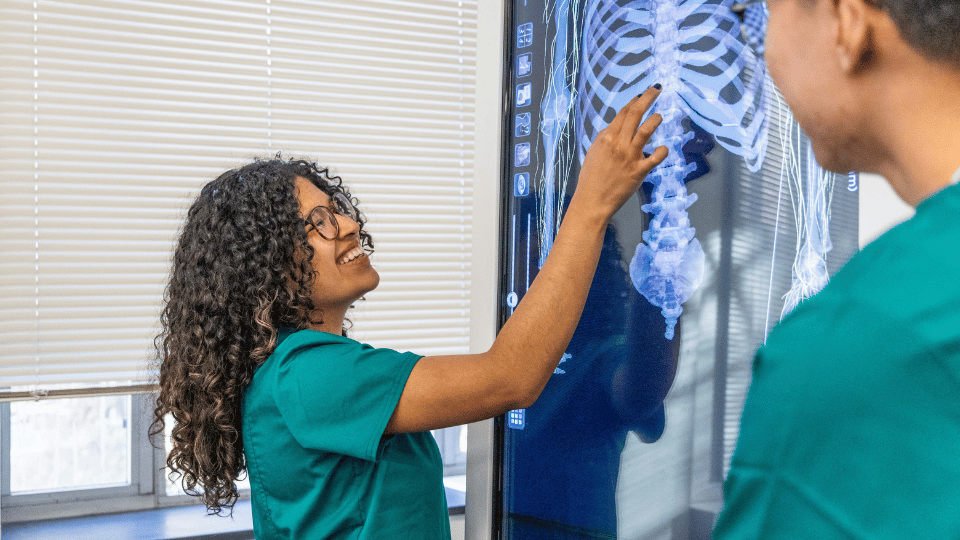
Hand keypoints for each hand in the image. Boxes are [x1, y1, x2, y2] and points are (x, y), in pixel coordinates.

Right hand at [571, 85, 667, 221]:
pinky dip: (663, 151)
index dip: (634, 101)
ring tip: (660, 116)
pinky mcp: (639, 171)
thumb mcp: (593, 153)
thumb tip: (615, 127)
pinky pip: (656, 157)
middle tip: (656, 89)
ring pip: (647, 130)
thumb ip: (605, 138)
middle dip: (648, 98)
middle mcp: (618, 143)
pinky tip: (664, 148)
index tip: (641, 96)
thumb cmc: (591, 178)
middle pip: (635, 113)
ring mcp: (630, 156)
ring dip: (655, 119)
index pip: (623, 113)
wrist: (592, 201)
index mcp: (606, 138)